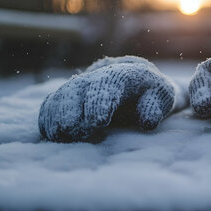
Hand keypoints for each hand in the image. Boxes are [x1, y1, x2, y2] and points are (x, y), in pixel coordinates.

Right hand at [39, 56, 174, 141]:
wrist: (135, 82)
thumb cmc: (151, 94)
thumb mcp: (163, 96)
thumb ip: (156, 105)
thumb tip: (146, 121)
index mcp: (122, 74)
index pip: (108, 83)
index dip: (100, 100)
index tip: (97, 121)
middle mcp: (96, 77)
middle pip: (78, 88)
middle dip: (72, 109)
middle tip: (74, 130)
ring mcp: (79, 87)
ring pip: (61, 96)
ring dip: (58, 116)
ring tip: (63, 135)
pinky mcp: (67, 98)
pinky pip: (51, 104)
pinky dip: (48, 118)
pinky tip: (52, 134)